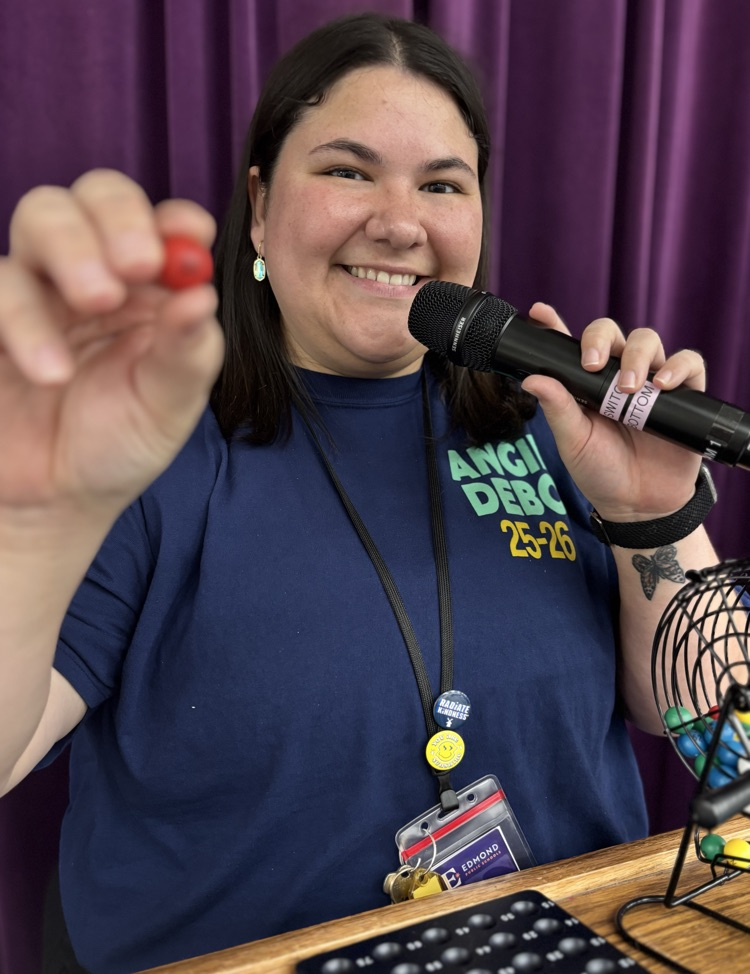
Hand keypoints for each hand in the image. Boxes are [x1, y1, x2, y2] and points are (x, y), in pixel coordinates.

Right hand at [0, 169, 224, 521]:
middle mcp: (91, 274)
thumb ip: (187, 353)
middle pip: (92, 199)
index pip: (158, 225)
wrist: (52, 500)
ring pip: (37, 219)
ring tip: (86, 341)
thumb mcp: (167, 407)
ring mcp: (35, 287)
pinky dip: (17, 320)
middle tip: (136, 266)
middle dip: (116, 221)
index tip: (191, 233)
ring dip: (66, 262)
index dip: (172, 220)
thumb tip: (202, 296)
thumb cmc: (118, 443)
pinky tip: (45, 371)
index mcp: (147, 290)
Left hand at [521, 302, 704, 519]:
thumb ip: (557, 409)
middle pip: (612, 333)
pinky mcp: (682, 394)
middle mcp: (617, 375)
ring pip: (648, 340)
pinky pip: (688, 363)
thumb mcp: (573, 442)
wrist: (638, 504)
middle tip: (593, 365)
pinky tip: (663, 384)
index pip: (572, 346)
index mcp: (586, 383)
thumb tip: (532, 378)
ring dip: (637, 356)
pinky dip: (678, 367)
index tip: (541, 313)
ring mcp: (651, 381)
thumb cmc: (601, 471)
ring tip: (630, 388)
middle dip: (600, 339)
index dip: (556, 324)